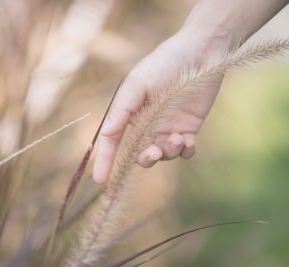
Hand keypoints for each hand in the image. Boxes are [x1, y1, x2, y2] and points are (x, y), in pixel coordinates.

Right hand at [93, 29, 227, 183]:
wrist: (200, 53)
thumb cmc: (164, 64)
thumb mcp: (137, 84)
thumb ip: (122, 110)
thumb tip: (106, 135)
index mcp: (130, 114)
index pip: (113, 142)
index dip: (105, 161)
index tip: (100, 180)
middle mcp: (147, 124)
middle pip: (139, 154)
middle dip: (145, 159)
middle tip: (153, 152)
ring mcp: (167, 128)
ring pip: (163, 155)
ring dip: (168, 152)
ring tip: (177, 137)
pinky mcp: (188, 129)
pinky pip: (184, 152)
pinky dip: (185, 151)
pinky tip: (188, 140)